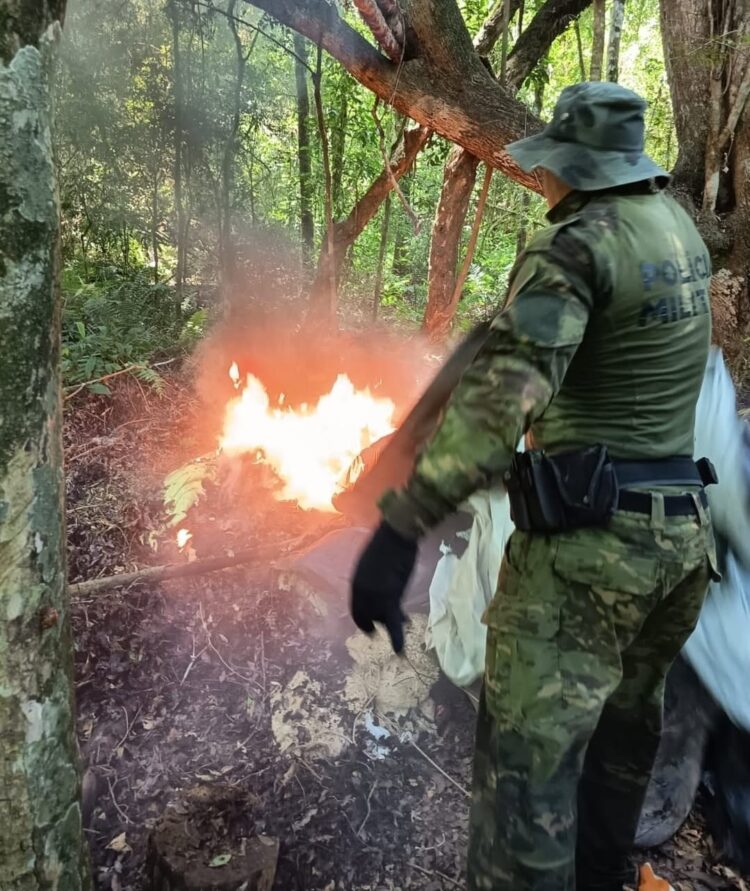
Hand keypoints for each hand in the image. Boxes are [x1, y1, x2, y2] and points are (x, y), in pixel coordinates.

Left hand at [350, 521, 417, 653]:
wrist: (396, 536)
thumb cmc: (386, 543)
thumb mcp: (372, 562)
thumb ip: (371, 577)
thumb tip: (378, 585)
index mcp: (355, 582)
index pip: (356, 605)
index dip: (362, 616)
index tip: (368, 622)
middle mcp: (361, 592)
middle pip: (365, 614)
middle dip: (370, 624)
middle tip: (374, 632)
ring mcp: (374, 596)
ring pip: (380, 619)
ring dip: (386, 626)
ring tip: (393, 640)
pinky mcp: (390, 599)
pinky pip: (393, 623)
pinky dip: (396, 638)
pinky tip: (399, 651)